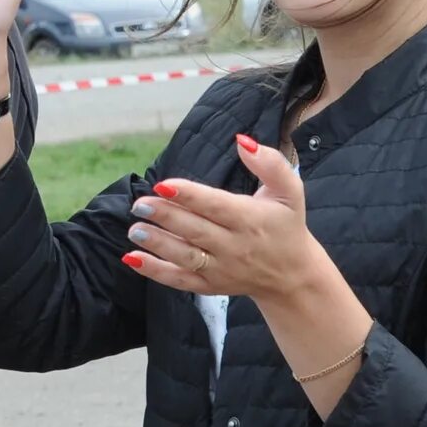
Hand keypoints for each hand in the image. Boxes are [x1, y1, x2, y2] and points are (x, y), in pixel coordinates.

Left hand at [122, 135, 341, 309]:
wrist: (293, 276)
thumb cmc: (287, 225)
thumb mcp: (290, 191)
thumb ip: (270, 163)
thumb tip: (242, 140)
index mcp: (250, 219)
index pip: (216, 206)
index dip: (189, 195)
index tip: (163, 184)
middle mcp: (234, 246)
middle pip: (195, 230)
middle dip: (165, 217)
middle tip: (140, 204)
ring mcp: (221, 269)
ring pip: (185, 256)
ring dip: (157, 244)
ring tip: (134, 229)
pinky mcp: (210, 285)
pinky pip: (180, 280)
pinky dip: (156, 272)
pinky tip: (132, 259)